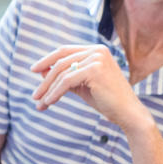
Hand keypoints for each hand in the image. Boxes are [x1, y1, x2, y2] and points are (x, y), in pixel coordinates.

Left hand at [31, 45, 147, 129]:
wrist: (128, 113)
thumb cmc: (107, 100)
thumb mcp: (83, 85)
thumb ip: (66, 76)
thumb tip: (42, 71)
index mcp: (97, 50)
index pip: (65, 51)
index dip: (47, 59)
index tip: (34, 70)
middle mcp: (98, 51)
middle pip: (61, 61)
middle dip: (45, 79)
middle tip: (35, 95)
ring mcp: (97, 59)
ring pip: (62, 72)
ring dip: (48, 89)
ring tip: (40, 103)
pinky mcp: (95, 70)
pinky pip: (67, 81)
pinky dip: (55, 93)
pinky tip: (49, 102)